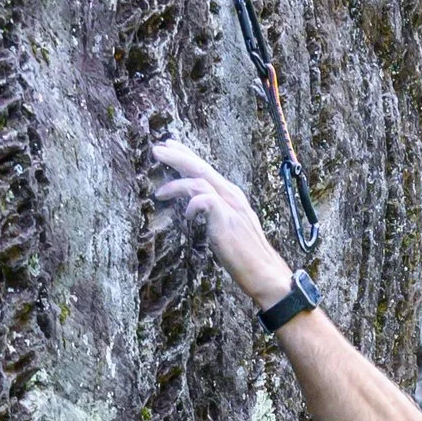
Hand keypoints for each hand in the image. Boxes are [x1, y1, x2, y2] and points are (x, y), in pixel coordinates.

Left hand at [152, 136, 292, 310]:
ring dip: (176, 182)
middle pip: (201, 167)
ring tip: (159, 191)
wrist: (264, 273)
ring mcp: (230, 206)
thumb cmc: (247, 256)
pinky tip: (186, 216)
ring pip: (200, 179)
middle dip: (177, 156)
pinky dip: (192, 204)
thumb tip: (199, 207)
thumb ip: (216, 214)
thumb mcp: (229, 228)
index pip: (206, 169)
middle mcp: (231, 195)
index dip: (187, 156)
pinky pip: (204, 200)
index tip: (169, 148)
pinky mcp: (226, 219)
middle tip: (156, 149)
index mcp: (231, 195)